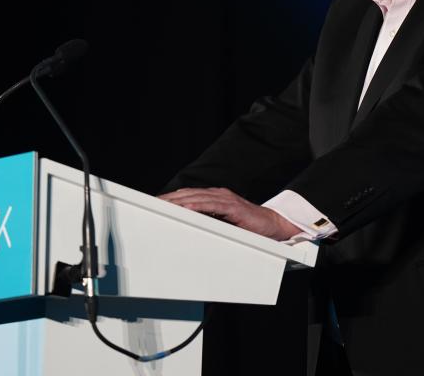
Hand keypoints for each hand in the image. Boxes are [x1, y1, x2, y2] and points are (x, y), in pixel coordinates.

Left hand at [159, 187, 300, 240]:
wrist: (271, 225)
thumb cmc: (247, 226)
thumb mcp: (223, 223)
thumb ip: (208, 221)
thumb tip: (188, 228)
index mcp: (214, 197)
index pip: (188, 196)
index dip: (171, 198)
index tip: (155, 202)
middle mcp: (218, 194)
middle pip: (188, 195)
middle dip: (169, 199)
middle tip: (152, 203)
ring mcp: (226, 198)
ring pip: (197, 198)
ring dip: (179, 202)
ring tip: (163, 205)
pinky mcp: (233, 206)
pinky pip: (212, 205)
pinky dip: (198, 206)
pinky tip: (186, 209)